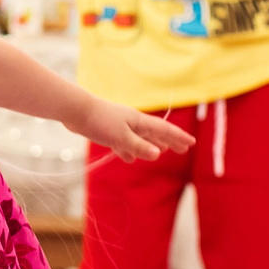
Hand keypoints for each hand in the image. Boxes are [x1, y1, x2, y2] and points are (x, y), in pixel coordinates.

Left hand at [70, 96, 194, 161]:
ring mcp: (121, 126)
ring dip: (152, 145)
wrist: (76, 111)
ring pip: (141, 138)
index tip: (192, 143)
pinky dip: (130, 150)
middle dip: (170, 141)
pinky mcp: (109, 131)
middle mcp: (133, 123)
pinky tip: (128, 158)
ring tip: (162, 151)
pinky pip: (125, 143)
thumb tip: (158, 154)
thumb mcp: (121, 137)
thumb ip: (138, 146)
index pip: (164, 130)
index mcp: (139, 122)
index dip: (178, 137)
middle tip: (184, 149)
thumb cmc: (99, 121)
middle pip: (156, 133)